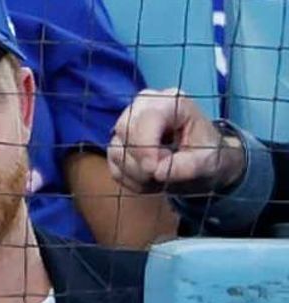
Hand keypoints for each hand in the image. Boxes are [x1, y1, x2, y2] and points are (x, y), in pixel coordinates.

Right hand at [108, 88, 246, 194]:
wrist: (200, 162)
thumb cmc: (207, 154)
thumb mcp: (209, 160)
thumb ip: (190, 165)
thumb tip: (158, 172)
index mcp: (171, 102)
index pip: (146, 118)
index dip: (145, 146)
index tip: (154, 170)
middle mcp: (144, 107)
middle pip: (124, 130)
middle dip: (141, 161)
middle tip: (162, 174)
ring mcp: (127, 124)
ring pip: (116, 151)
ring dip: (137, 173)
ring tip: (160, 176)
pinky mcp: (118, 144)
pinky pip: (113, 166)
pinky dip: (130, 179)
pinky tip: (149, 179)